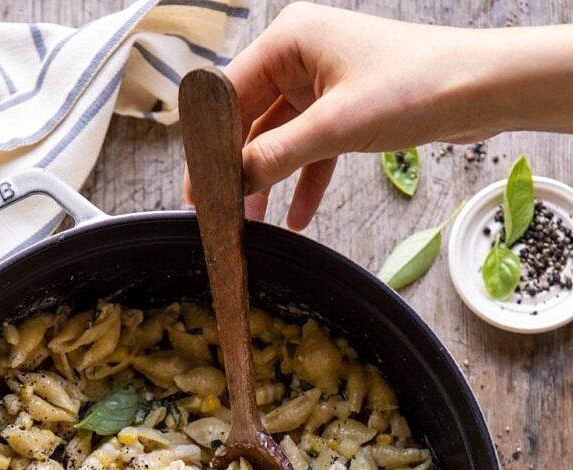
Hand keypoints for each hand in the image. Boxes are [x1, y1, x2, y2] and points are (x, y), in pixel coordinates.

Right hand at [200, 3, 572, 228]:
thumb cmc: (415, 86)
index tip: (198, 185)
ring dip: (267, 180)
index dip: (210, 141)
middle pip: (250, 118)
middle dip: (236, 166)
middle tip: (219, 209)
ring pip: (279, 138)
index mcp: (291, 39)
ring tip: (251, 221)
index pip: (229, 92)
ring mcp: (324, 83)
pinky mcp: (345, 110)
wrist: (480, 89)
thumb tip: (234, 180)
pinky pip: (310, 150)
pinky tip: (295, 218)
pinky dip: (303, 182)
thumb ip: (278, 154)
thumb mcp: (336, 126)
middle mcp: (302, 55)